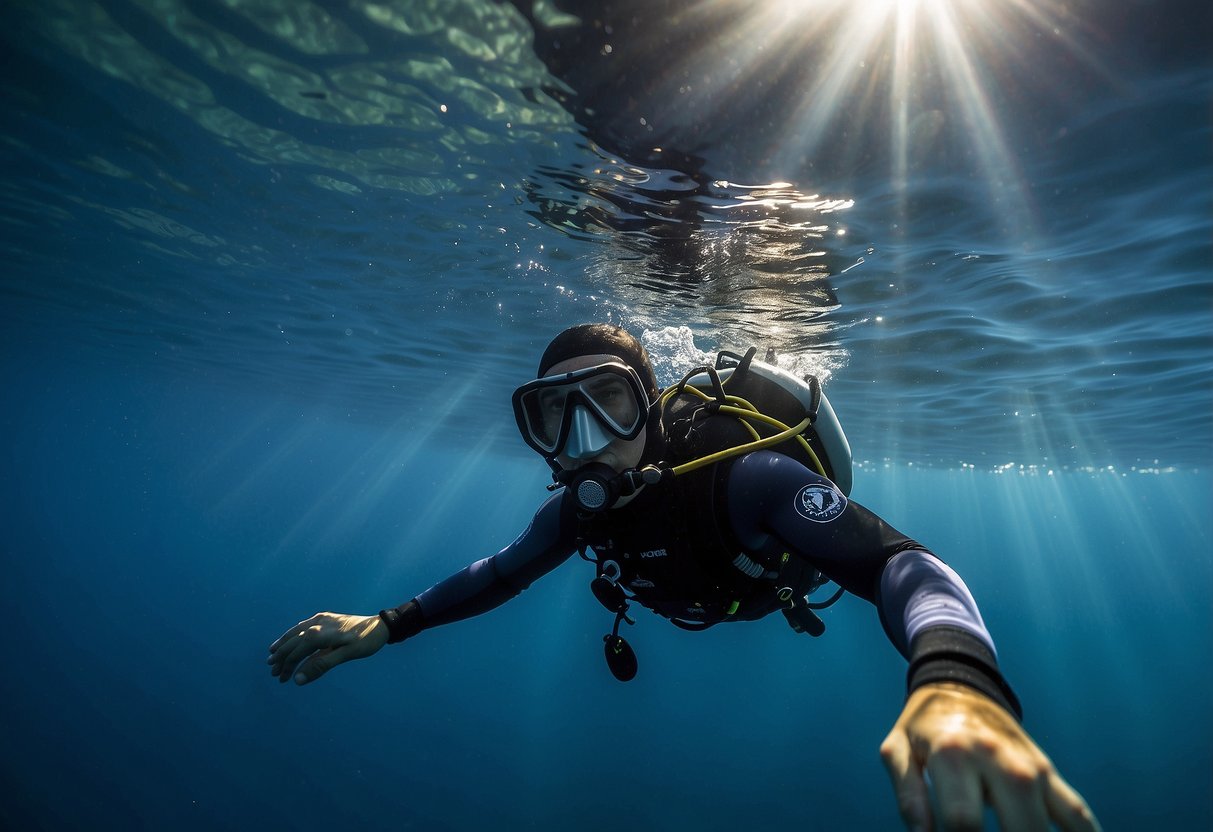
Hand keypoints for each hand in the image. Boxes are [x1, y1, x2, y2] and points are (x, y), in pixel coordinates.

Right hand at [267, 612, 387, 684]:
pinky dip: (293, 634)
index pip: (297, 651)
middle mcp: (317, 622)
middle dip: (282, 656)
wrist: (381, 625)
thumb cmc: (366, 642)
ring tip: (272, 654)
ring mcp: (321, 618)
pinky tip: (289, 639)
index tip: (282, 679)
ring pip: (296, 631)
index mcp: (320, 633)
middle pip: (293, 641)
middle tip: (273, 671)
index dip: (287, 666)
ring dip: (284, 644)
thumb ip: (321, 666)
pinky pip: (303, 626)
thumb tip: (297, 679)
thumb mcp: (346, 656)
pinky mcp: (325, 617)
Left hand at [880, 682, 1099, 831]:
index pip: (963, 823)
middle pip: (1020, 828)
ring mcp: (1031, 768)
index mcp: (954, 755)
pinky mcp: (1049, 774)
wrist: (960, 686)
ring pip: (1051, 826)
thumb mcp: (897, 751)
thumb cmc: (922, 729)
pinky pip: (1078, 815)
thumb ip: (908, 796)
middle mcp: (1000, 760)